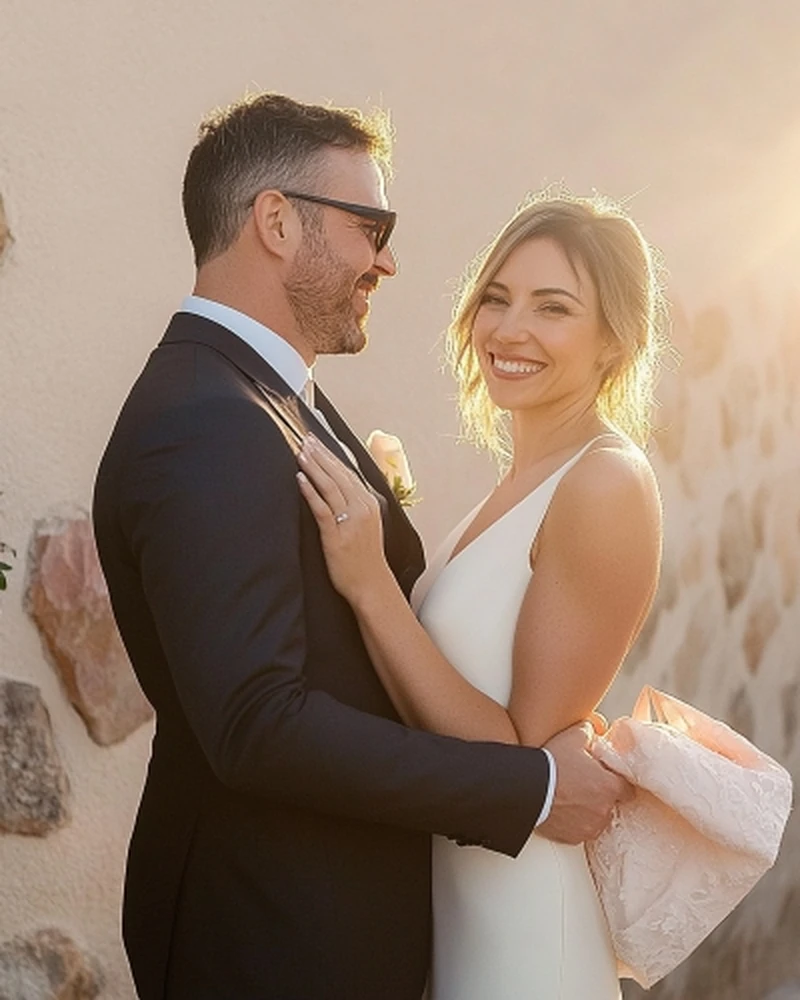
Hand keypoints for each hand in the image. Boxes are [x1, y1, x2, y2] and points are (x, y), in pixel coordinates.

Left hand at [296, 435, 389, 604]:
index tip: (317, 441)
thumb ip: (356, 505)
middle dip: (320, 454)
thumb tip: (340, 488)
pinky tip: (300, 479)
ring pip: (330, 486)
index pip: (347, 472)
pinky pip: (322, 508)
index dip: (331, 455)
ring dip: (314, 467)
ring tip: (301, 452)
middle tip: (305, 438)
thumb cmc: (366, 558)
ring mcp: (349, 521)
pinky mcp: (336, 535)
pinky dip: (310, 491)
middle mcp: (362, 508)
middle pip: (338, 474)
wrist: (371, 585)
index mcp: (369, 503)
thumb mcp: (367, 525)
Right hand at [538, 722, 632, 844]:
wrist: (526, 790)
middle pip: (612, 804)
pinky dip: (575, 822)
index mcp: (609, 787)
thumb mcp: (572, 737)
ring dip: (589, 810)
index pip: (628, 789)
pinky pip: (581, 830)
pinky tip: (563, 808)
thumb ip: (590, 732)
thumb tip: (594, 730)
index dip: (618, 782)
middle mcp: (604, 810)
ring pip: (597, 819)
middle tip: (585, 784)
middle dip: (602, 795)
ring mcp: (589, 827)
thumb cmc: (550, 765)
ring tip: (572, 797)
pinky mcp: (573, 838)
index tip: (608, 778)